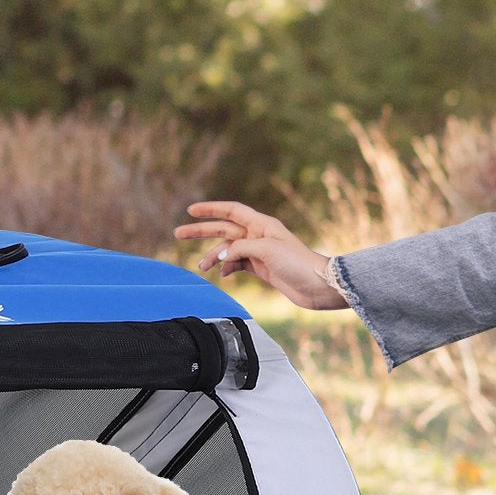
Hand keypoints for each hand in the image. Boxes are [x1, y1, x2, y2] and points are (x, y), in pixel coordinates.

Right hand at [174, 201, 347, 310]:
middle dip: (201, 232)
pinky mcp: (260, 267)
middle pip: (223, 229)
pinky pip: (236, 264)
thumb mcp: (266, 251)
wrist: (317, 285)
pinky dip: (226, 268)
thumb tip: (221, 257)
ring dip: (212, 257)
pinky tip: (222, 275)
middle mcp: (258, 235)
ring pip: (227, 250)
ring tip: (201, 268)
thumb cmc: (298, 263)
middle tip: (178, 234)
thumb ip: (240, 249)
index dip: (210, 209)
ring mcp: (258, 252)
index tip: (190, 210)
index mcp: (261, 225)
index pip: (231, 211)